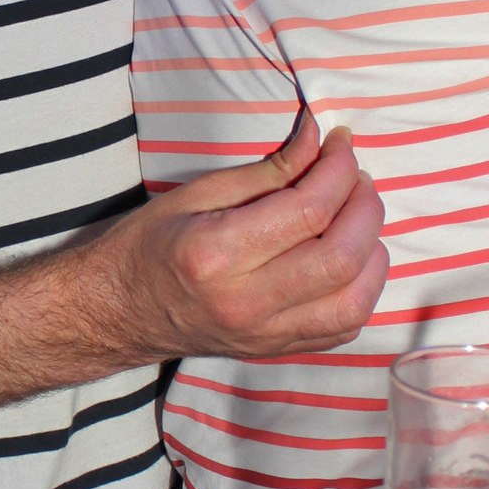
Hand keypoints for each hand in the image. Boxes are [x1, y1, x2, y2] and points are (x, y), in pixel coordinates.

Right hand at [98, 115, 388, 364]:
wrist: (116, 312)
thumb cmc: (148, 245)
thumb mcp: (197, 194)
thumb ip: (268, 170)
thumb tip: (319, 138)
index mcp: (216, 253)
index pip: (308, 210)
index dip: (338, 170)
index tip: (340, 144)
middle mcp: (244, 302)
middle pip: (340, 257)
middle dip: (365, 207)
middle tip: (356, 179)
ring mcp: (263, 335)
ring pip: (353, 300)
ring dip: (372, 251)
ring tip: (358, 218)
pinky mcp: (276, 350)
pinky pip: (343, 327)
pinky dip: (362, 288)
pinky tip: (353, 258)